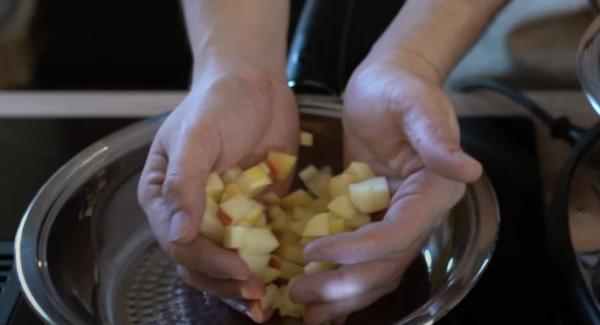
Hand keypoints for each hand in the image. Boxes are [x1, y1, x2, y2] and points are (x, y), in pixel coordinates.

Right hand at [138, 62, 298, 322]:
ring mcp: (225, 214)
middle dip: (226, 281)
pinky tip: (286, 275)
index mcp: (165, 197)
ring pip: (228, 260)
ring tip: (267, 295)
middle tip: (257, 293)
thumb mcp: (196, 137)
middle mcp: (192, 212)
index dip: (207, 261)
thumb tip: (178, 237)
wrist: (256, 83)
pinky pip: (259, 244)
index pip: (179, 244)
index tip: (238, 269)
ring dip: (245, 281)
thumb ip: (184, 185)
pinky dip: (269, 262)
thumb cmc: (217, 103)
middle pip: (201, 262)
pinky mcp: (255, 211)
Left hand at [290, 59, 481, 323]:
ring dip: (341, 292)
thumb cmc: (397, 87)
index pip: (398, 235)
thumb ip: (436, 135)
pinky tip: (313, 289)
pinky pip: (361, 255)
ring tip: (302, 305)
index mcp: (434, 190)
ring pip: (376, 270)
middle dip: (344, 284)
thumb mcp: (413, 102)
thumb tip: (469, 169)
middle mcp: (420, 213)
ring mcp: (397, 218)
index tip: (313, 251)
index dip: (359, 250)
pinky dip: (340, 275)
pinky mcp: (376, 217)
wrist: (385, 84)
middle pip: (387, 264)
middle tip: (300, 293)